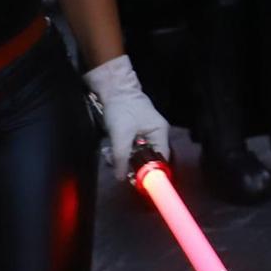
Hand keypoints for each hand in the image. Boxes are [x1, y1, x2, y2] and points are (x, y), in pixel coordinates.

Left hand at [83, 55, 171, 177]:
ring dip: (122, 159)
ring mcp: (144, 134)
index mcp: (160, 133)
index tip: (138, 182)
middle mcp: (155, 134)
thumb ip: (121, 157)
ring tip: (109, 155)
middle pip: (148, 159)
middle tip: (117, 167)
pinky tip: (109, 150)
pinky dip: (119, 152)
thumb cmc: (122, 108)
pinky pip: (130, 149)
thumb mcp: (120, 134)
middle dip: (131, 165)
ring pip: (136, 155)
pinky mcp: (134, 133)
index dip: (151, 172)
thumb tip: (121, 178)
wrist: (113, 88)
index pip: (161, 159)